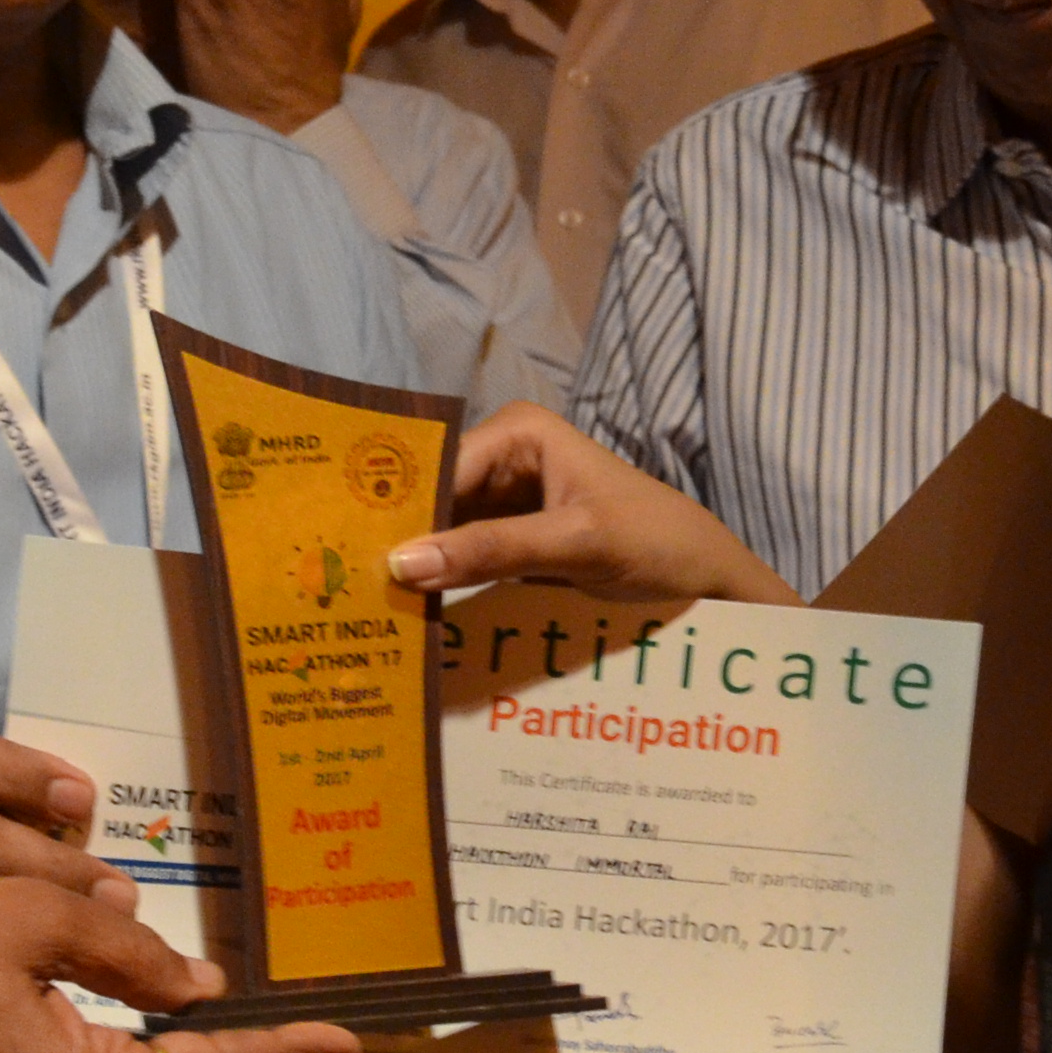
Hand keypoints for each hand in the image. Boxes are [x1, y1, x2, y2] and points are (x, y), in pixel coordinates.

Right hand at [385, 404, 797, 605]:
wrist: (711, 584)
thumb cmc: (658, 542)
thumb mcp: (576, 544)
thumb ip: (492, 551)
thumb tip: (402, 563)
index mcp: (517, 432)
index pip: (435, 469)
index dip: (393, 511)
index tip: (347, 556)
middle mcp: (502, 459)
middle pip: (431, 501)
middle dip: (396, 541)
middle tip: (340, 592)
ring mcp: (504, 505)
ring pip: (440, 536)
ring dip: (411, 571)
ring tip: (358, 612)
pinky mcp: (511, 546)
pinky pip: (462, 562)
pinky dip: (438, 589)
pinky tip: (401, 619)